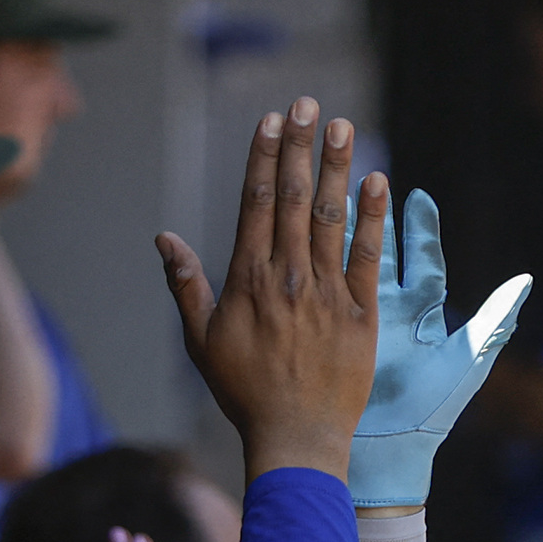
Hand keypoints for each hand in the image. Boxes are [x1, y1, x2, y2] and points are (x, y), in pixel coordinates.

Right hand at [158, 98, 387, 480]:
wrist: (295, 438)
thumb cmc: (244, 392)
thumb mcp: (200, 340)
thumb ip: (185, 284)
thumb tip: (164, 238)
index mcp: (247, 280)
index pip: (255, 203)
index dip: (263, 157)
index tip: (271, 121)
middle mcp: (286, 278)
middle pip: (292, 198)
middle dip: (299, 147)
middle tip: (307, 103)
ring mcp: (325, 294)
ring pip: (329, 217)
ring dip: (335, 168)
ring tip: (343, 125)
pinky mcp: (360, 314)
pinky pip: (366, 256)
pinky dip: (372, 217)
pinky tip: (378, 181)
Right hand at [348, 189, 531, 508]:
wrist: (384, 457)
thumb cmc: (426, 416)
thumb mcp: (466, 363)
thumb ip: (495, 321)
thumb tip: (525, 282)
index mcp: (419, 313)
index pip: (420, 259)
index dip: (418, 228)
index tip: (416, 197)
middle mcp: (390, 311)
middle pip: (379, 247)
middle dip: (371, 209)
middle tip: (362, 169)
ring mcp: (357, 319)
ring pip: (345, 257)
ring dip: (338, 222)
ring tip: (331, 186)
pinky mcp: (332, 332)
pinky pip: (322, 287)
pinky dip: (316, 258)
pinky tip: (303, 228)